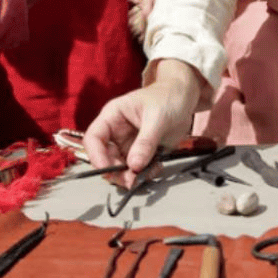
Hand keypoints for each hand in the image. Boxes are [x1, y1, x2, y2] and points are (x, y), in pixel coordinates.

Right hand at [83, 60, 201, 186]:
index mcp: (113, 116)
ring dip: (131, 176)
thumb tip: (134, 165)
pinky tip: (156, 168)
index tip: (109, 170)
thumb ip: (146, 142)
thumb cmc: (168, 97)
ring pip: (120, 167)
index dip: (96, 156)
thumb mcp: (157, 117)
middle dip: (116, 171)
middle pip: (105, 157)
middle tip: (131, 181)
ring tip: (146, 175)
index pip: (94, 138)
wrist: (184, 97)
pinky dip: (145, 174)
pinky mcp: (142, 152)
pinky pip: (138, 169)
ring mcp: (129, 143)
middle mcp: (117, 132)